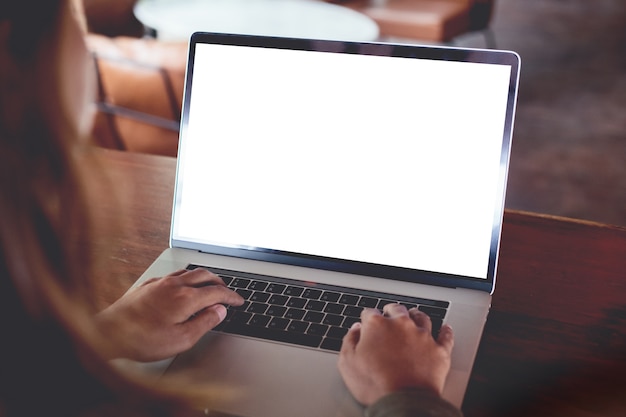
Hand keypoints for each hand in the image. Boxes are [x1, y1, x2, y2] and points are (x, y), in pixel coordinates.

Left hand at [95, 269, 243, 361]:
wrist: (108, 333)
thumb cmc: (142, 339)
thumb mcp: (181, 340)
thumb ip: (204, 323)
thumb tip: (220, 311)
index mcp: (186, 298)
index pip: (217, 292)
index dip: (232, 297)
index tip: (239, 301)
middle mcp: (174, 285)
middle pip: (205, 275)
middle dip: (220, 282)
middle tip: (227, 292)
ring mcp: (160, 282)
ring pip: (189, 272)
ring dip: (204, 277)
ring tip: (209, 286)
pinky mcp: (148, 285)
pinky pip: (174, 275)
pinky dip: (186, 278)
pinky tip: (183, 286)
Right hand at [338, 303, 453, 405]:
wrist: (403, 402)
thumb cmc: (375, 384)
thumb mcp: (347, 363)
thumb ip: (350, 340)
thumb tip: (356, 329)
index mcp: (377, 325)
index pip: (370, 313)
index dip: (367, 318)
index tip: (366, 322)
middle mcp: (401, 325)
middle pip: (397, 310)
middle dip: (392, 310)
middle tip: (390, 312)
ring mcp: (422, 336)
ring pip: (422, 318)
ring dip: (417, 315)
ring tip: (415, 314)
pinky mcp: (439, 350)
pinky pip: (445, 336)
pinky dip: (445, 331)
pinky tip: (445, 328)